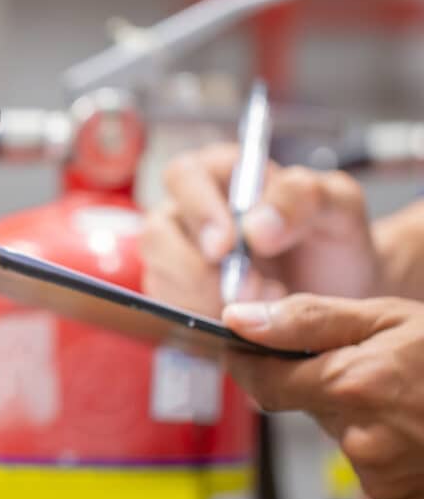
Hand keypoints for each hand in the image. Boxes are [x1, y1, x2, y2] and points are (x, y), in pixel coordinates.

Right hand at [141, 143, 380, 315]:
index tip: (226, 247)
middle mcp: (189, 213)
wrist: (340, 297)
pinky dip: (204, 323)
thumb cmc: (334, 242)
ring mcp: (177, 258)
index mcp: (220, 173)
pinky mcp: (177, 297)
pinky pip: (170, 312)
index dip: (198, 210)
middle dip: (197, 272)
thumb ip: (302, 198)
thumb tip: (255, 228)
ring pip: (160, 277)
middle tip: (246, 294)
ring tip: (262, 309)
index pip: (184, 176)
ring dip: (204, 301)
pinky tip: (244, 326)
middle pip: (158, 233)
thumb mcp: (337, 206)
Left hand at [225, 294, 423, 498]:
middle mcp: (360, 439)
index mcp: (352, 386)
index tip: (239, 346)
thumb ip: (306, 320)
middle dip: (322, 381)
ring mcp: (383, 476)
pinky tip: (417, 424)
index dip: (246, 362)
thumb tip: (237, 320)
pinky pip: (369, 462)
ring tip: (409, 395)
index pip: (262, 383)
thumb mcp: (388, 318)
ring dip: (357, 413)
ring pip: (339, 433)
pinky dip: (382, 442)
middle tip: (374, 361)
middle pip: (305, 406)